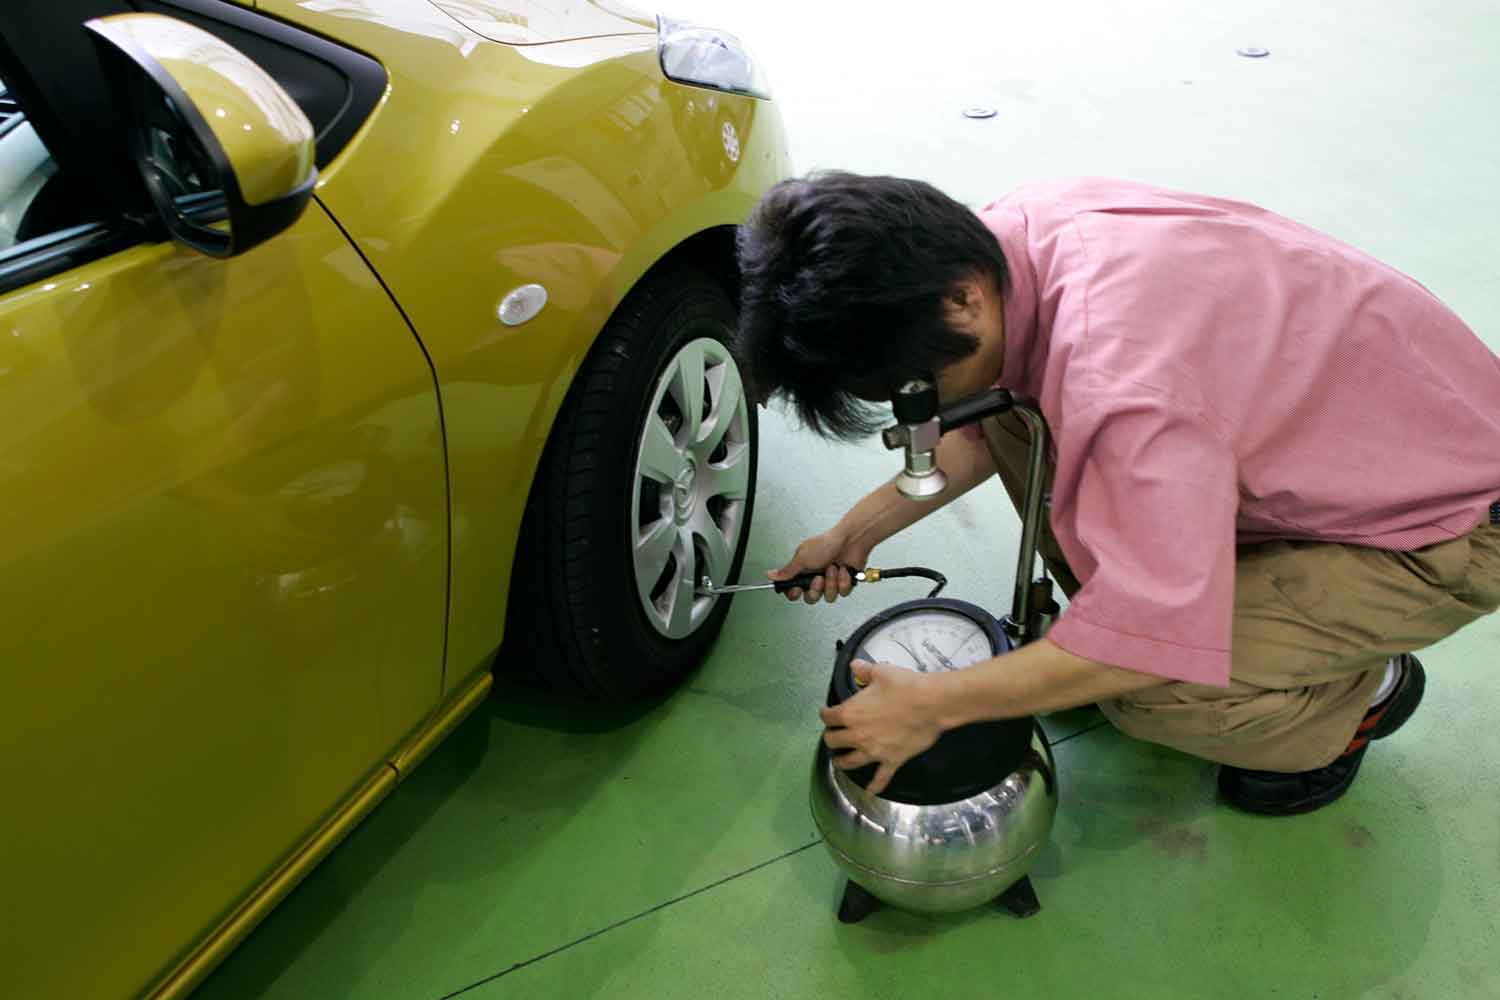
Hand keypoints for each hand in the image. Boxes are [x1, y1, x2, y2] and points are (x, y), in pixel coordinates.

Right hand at [769, 529, 869, 605]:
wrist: (851, 540)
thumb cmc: (828, 543)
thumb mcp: (802, 557)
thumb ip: (787, 571)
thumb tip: (771, 575)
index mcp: (803, 571)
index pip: (794, 590)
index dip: (795, 593)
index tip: (797, 588)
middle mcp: (816, 577)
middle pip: (811, 598)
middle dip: (816, 589)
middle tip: (818, 578)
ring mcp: (831, 581)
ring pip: (828, 597)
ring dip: (831, 582)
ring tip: (833, 568)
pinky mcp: (844, 583)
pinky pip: (842, 592)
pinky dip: (843, 580)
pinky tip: (843, 569)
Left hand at [819, 661, 944, 794]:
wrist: (931, 703)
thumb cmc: (905, 686)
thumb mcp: (881, 672)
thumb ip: (864, 670)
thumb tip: (855, 665)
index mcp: (851, 713)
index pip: (828, 717)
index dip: (825, 714)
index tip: (826, 713)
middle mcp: (857, 735)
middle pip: (833, 741)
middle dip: (831, 738)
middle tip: (833, 736)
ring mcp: (874, 751)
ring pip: (849, 762)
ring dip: (841, 762)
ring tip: (839, 762)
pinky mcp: (891, 761)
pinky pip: (880, 779)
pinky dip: (874, 787)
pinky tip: (869, 793)